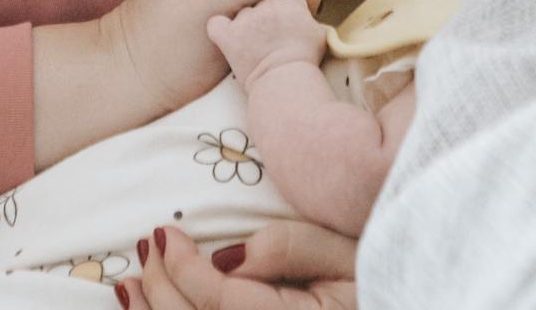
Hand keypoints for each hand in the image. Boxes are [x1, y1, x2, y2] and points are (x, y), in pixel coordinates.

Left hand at [121, 222, 356, 309]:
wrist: (402, 301)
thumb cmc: (375, 275)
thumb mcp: (346, 251)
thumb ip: (289, 248)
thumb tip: (226, 256)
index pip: (220, 303)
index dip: (183, 269)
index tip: (166, 232)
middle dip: (160, 288)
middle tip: (148, 247)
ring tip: (132, 284)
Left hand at [207, 0, 328, 87]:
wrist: (286, 82)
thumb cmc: (305, 62)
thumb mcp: (320, 35)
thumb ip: (311, 18)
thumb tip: (308, 16)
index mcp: (291, 2)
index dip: (286, 7)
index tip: (286, 22)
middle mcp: (267, 4)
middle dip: (266, 12)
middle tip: (270, 35)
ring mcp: (246, 19)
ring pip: (241, 10)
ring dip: (246, 22)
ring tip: (253, 43)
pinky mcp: (229, 35)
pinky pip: (216, 23)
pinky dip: (219, 29)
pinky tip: (225, 37)